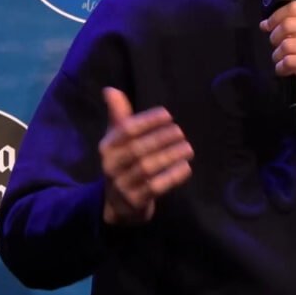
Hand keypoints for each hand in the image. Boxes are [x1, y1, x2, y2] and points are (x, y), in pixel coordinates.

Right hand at [99, 87, 193, 224]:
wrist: (117, 204)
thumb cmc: (123, 163)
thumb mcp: (117, 140)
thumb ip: (119, 115)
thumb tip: (110, 90)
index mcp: (107, 147)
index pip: (126, 130)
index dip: (148, 121)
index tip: (168, 115)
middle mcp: (111, 166)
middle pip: (137, 149)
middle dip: (161, 138)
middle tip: (180, 132)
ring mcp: (122, 185)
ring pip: (147, 168)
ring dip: (170, 156)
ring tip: (188, 148)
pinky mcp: (135, 202)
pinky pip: (155, 187)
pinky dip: (172, 177)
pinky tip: (186, 167)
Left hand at [260, 1, 295, 113]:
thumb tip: (265, 24)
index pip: (295, 7)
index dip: (276, 16)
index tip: (267, 26)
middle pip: (288, 24)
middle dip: (275, 37)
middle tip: (276, 46)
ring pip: (287, 45)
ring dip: (278, 55)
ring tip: (281, 60)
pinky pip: (290, 61)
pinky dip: (282, 67)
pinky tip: (284, 69)